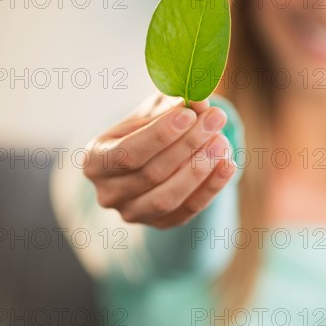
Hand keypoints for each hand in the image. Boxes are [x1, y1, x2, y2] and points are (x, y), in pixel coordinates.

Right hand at [82, 92, 236, 227]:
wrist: (153, 155)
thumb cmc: (149, 126)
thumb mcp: (154, 109)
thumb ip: (172, 104)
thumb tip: (199, 101)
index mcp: (96, 160)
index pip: (127, 152)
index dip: (160, 135)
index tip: (189, 114)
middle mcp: (108, 193)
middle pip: (150, 174)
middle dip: (188, 145)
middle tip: (215, 119)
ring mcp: (133, 213)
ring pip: (168, 197)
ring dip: (199, 168)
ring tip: (222, 141)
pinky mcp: (161, 224)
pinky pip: (188, 210)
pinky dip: (211, 187)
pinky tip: (228, 164)